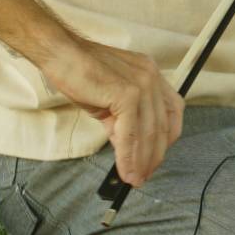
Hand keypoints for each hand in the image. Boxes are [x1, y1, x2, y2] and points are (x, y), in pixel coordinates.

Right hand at [39, 39, 183, 186]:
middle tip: (145, 175)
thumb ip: (122, 120)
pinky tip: (125, 169)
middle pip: (162, 125)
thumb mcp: (109, 99)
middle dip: (155, 155)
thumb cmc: (81, 73)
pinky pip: (130, 134)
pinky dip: (128, 156)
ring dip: (142, 161)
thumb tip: (128, 148)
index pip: (172, 110)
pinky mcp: (127, 95)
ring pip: (147, 133)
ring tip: (136, 179)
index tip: (156, 156)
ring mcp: (142, 85)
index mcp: (151, 75)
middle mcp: (152, 78)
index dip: (167, 136)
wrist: (62, 56)